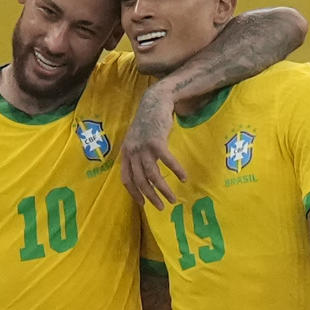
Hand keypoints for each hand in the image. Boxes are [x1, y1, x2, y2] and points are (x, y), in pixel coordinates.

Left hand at [121, 86, 185, 209]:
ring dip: (163, 189)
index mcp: (126, 153)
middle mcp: (132, 152)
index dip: (134, 193)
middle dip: (151, 196)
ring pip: (153, 174)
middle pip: (140, 180)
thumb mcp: (137, 141)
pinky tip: (183, 177)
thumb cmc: (148, 123)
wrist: (155, 102)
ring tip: (173, 198)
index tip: (143, 205)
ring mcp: (143, 147)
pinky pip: (167, 161)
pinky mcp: (156, 141)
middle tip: (161, 207)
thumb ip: (138, 156)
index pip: (127, 179)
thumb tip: (145, 175)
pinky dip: (176, 170)